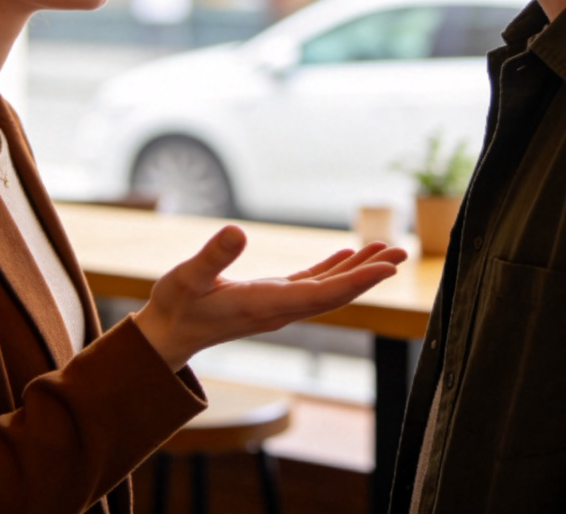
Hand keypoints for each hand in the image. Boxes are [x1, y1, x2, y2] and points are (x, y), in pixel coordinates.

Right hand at [132, 225, 406, 370]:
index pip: (323, 294)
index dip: (357, 281)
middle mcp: (278, 308)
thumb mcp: (187, 277)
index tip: (386, 269)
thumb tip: (236, 230)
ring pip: (327, 288)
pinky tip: (345, 256)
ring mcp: (276, 305)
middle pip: (335, 293)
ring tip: (384, 251)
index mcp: (264, 304)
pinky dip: (332, 270)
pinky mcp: (269, 298)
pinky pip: (310, 284)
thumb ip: (212, 257)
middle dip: (369, 275)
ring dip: (357, 270)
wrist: (166, 336)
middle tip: (399, 254)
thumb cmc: (175, 307)